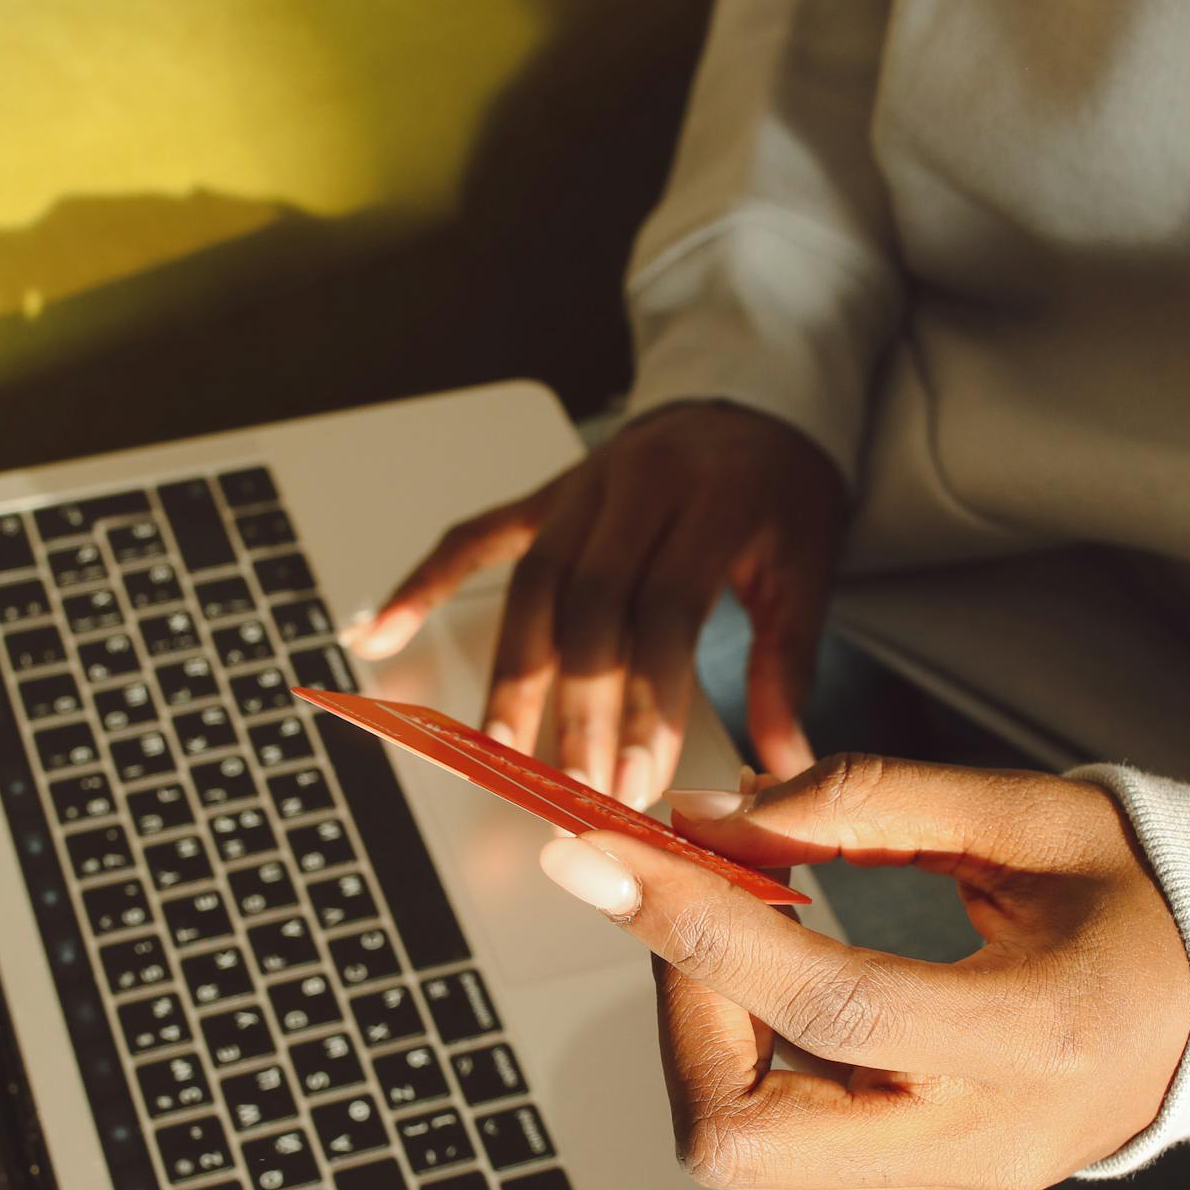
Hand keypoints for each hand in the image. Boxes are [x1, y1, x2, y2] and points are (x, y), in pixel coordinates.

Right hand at [343, 402, 845, 802]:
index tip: (637, 779)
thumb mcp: (808, 566)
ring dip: (511, 675)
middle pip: (589, 607)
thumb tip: (786, 763)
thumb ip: (787, 665)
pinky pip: (475, 538)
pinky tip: (381, 631)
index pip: (665, 612)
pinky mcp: (544, 495)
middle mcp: (636, 486)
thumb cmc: (779, 491)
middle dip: (577, 707)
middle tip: (574, 787)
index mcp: (710, 500)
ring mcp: (580, 487)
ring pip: (531, 586)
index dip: (646, 702)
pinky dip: (424, 584)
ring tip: (499, 753)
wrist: (751, 402)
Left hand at [533, 754, 1189, 1189]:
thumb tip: (705, 815)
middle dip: (676, 1006)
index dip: (691, 927)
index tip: (596, 853)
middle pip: (742, 1133)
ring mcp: (955, 1185)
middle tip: (684, 892)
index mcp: (1036, 1040)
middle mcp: (987, 1144)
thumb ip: (866, 805)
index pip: (821, 1004)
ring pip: (744, 1148)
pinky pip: (785, 1141)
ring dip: (698, 1027)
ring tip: (731, 921)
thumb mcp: (1027, 814)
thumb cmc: (1141, 892)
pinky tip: (771, 971)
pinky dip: (743, 1050)